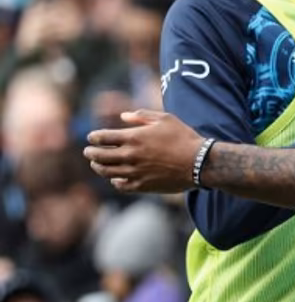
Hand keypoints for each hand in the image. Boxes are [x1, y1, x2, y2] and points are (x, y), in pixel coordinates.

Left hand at [84, 110, 204, 192]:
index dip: (93, 137)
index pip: (102, 138)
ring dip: (98, 167)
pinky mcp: (142, 185)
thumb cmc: (183, 137)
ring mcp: (135, 172)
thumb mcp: (165, 119)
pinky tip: (116, 178)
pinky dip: (114, 181)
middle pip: (99, 156)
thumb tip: (123, 116)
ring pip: (106, 172)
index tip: (92, 138)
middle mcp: (130, 156)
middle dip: (90, 153)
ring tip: (97, 165)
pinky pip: (120, 185)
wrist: (199, 162)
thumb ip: (142, 115)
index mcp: (133, 138)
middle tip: (88, 152)